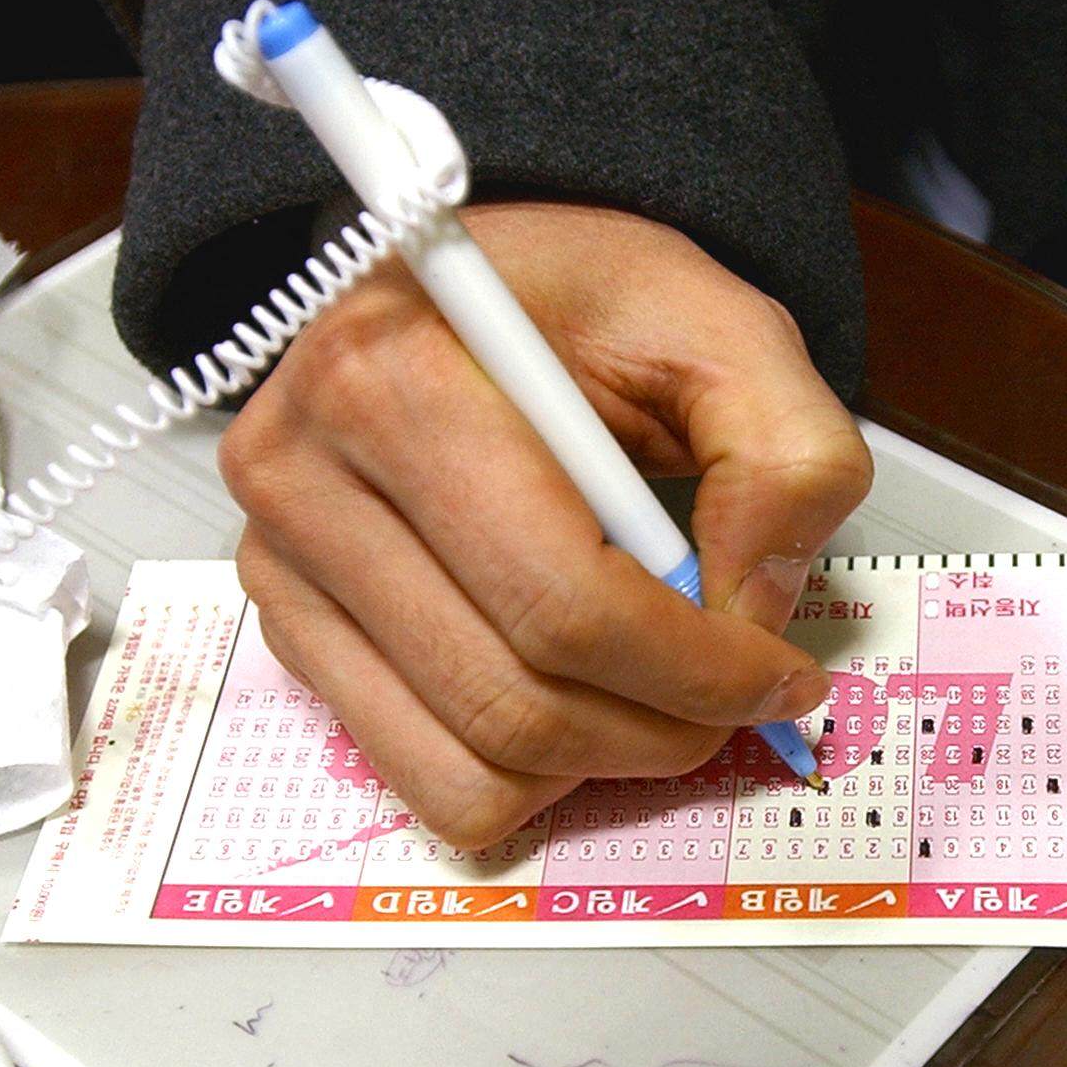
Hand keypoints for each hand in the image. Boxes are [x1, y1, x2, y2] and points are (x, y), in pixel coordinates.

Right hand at [221, 201, 869, 844]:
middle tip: (738, 700)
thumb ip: (786, 455)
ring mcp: (280, 563)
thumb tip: (755, 610)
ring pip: (469, 765)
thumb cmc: (587, 302)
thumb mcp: (724, 330)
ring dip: (600, 764)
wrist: (476, 289)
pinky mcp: (289, 626)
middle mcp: (304, 476)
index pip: (564, 604)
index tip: (780, 677)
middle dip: (662, 730)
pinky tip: (581, 700)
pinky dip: (527, 777)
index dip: (699, 672)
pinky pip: (423, 776)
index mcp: (396, 381)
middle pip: (516, 700)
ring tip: (664, 697)